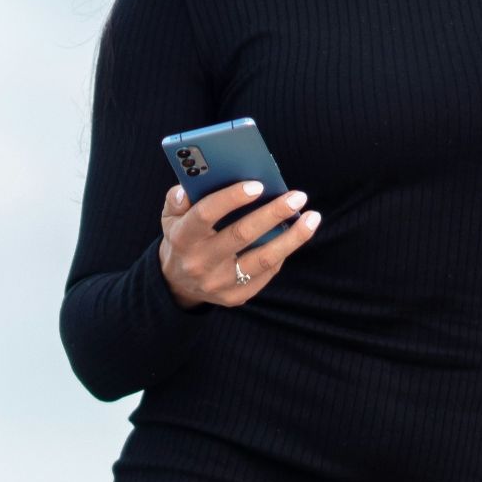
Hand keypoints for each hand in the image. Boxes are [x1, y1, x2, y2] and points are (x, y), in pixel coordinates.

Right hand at [157, 180, 319, 308]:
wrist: (177, 283)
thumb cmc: (181, 238)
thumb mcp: (170, 216)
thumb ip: (177, 198)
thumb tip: (187, 188)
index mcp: (182, 238)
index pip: (206, 214)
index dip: (232, 198)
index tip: (258, 184)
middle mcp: (200, 263)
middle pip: (242, 235)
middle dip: (273, 213)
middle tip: (297, 196)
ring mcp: (219, 283)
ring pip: (263, 259)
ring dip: (292, 238)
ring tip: (312, 218)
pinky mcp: (235, 297)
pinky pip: (267, 273)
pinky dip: (283, 252)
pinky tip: (295, 236)